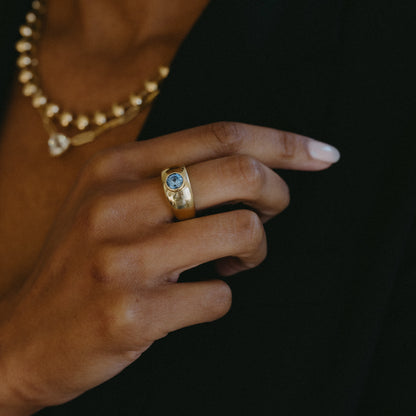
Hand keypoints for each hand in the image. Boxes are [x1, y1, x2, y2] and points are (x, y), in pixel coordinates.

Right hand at [0, 122, 338, 414]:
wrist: (23, 337)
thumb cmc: (79, 265)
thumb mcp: (108, 202)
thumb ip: (168, 177)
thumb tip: (248, 166)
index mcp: (115, 168)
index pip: (220, 135)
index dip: (283, 142)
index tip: (323, 155)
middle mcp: (116, 204)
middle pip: (241, 173)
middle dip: (278, 193)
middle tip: (272, 213)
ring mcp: (122, 260)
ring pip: (241, 230)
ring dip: (254, 250)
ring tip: (233, 263)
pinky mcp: (132, 313)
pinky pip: (219, 297)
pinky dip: (221, 296)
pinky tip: (196, 298)